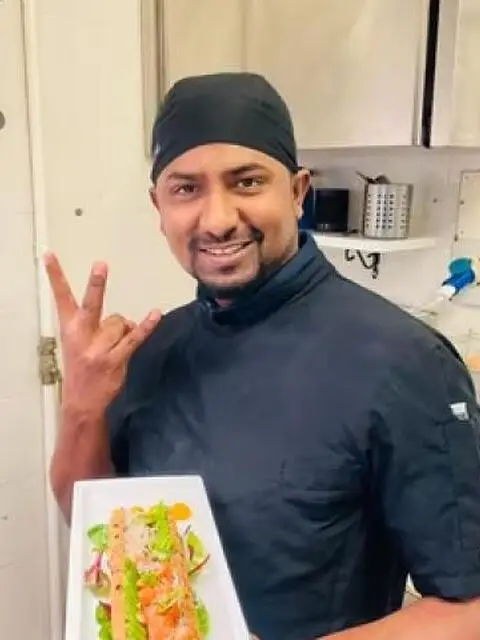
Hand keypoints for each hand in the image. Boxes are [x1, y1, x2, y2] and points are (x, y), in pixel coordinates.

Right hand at [44, 253, 161, 415]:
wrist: (82, 402)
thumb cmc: (82, 367)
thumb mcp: (77, 343)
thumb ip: (94, 326)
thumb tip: (123, 320)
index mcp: (70, 329)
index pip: (61, 297)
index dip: (55, 276)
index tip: (50, 255)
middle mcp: (82, 336)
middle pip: (91, 305)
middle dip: (96, 285)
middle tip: (100, 264)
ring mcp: (99, 349)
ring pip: (120, 322)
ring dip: (123, 330)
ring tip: (114, 346)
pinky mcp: (115, 360)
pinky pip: (134, 338)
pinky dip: (146, 326)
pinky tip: (155, 315)